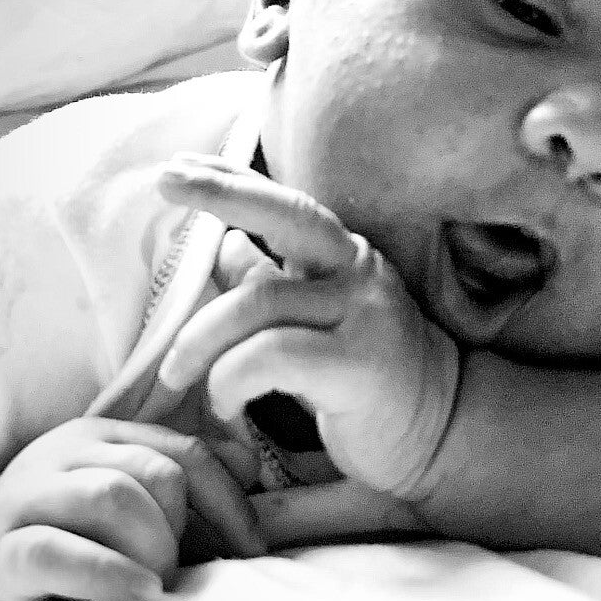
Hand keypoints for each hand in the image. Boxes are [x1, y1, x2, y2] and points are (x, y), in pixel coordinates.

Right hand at [0, 417, 263, 600]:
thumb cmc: (62, 543)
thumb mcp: (124, 509)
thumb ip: (181, 488)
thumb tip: (248, 468)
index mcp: (103, 439)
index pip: (187, 453)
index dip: (230, 503)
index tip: (253, 552)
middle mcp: (65, 456)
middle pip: (156, 472)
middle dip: (186, 529)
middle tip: (184, 575)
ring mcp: (27, 499)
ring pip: (112, 497)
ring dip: (152, 549)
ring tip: (156, 588)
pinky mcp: (0, 552)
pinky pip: (58, 550)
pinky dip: (108, 574)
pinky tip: (138, 597)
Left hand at [156, 157, 461, 500]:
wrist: (436, 437)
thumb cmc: (363, 383)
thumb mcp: (313, 326)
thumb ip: (273, 286)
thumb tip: (224, 247)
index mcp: (345, 259)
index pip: (286, 204)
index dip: (233, 179)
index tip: (179, 164)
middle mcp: (359, 272)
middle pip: (286, 216)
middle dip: (221, 192)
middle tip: (165, 182)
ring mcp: (363, 314)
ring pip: (257, 302)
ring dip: (199, 340)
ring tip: (177, 376)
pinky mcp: (358, 364)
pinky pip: (268, 356)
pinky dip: (229, 378)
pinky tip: (225, 404)